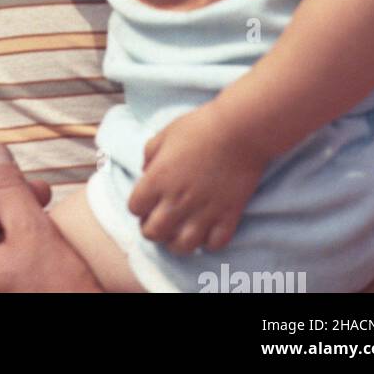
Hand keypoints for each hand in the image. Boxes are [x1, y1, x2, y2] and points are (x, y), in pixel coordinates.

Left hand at [0, 144, 101, 292]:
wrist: (85, 327)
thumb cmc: (58, 291)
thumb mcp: (32, 228)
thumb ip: (7, 187)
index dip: (13, 200)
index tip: (42, 196)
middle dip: (19, 222)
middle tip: (48, 222)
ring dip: (24, 242)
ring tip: (51, 249)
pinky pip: (4, 278)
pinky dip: (24, 266)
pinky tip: (47, 269)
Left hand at [128, 104, 267, 254]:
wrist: (238, 131)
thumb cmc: (198, 127)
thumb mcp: (164, 134)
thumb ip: (149, 155)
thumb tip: (146, 171)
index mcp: (157, 179)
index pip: (134, 208)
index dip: (138, 206)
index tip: (145, 201)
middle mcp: (177, 201)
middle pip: (153, 233)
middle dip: (151, 230)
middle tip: (158, 221)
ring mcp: (203, 212)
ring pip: (182, 247)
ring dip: (176, 243)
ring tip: (179, 232)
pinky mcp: (228, 217)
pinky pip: (214, 245)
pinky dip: (208, 242)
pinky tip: (206, 231)